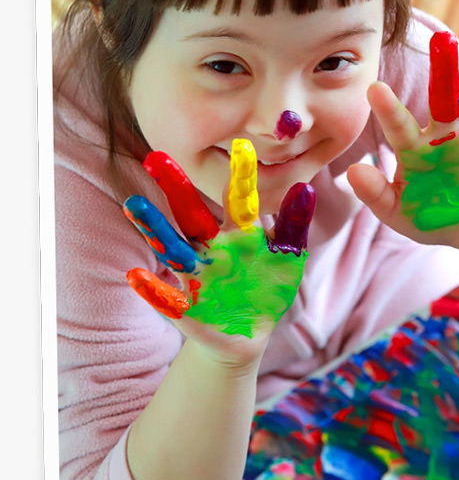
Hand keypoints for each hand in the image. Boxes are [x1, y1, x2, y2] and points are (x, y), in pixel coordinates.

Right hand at [123, 140, 315, 367]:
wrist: (248, 335)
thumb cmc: (268, 289)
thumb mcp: (287, 258)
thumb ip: (294, 226)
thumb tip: (304, 188)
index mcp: (238, 234)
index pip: (238, 199)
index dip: (240, 176)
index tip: (240, 144)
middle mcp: (211, 248)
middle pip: (192, 214)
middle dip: (176, 188)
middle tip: (156, 157)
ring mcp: (196, 276)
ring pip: (173, 248)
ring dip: (154, 228)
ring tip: (134, 204)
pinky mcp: (186, 308)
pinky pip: (166, 298)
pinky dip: (152, 289)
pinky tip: (136, 277)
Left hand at [348, 21, 458, 261]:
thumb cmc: (432, 218)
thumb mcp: (400, 214)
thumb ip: (376, 195)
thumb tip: (352, 172)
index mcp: (415, 149)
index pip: (400, 128)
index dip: (388, 110)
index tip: (374, 88)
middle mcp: (445, 135)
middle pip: (442, 98)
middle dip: (442, 70)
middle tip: (440, 38)